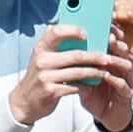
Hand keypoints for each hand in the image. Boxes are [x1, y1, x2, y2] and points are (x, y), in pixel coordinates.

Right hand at [9, 23, 132, 126]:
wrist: (25, 101)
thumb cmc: (40, 76)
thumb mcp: (43, 58)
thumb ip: (56, 47)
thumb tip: (79, 33)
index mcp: (41, 48)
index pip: (56, 31)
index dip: (73, 31)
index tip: (87, 34)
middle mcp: (42, 60)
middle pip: (75, 55)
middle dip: (94, 56)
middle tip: (107, 57)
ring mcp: (45, 76)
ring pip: (77, 72)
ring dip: (94, 72)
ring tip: (104, 71)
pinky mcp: (51, 91)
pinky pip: (74, 87)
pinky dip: (86, 86)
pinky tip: (93, 84)